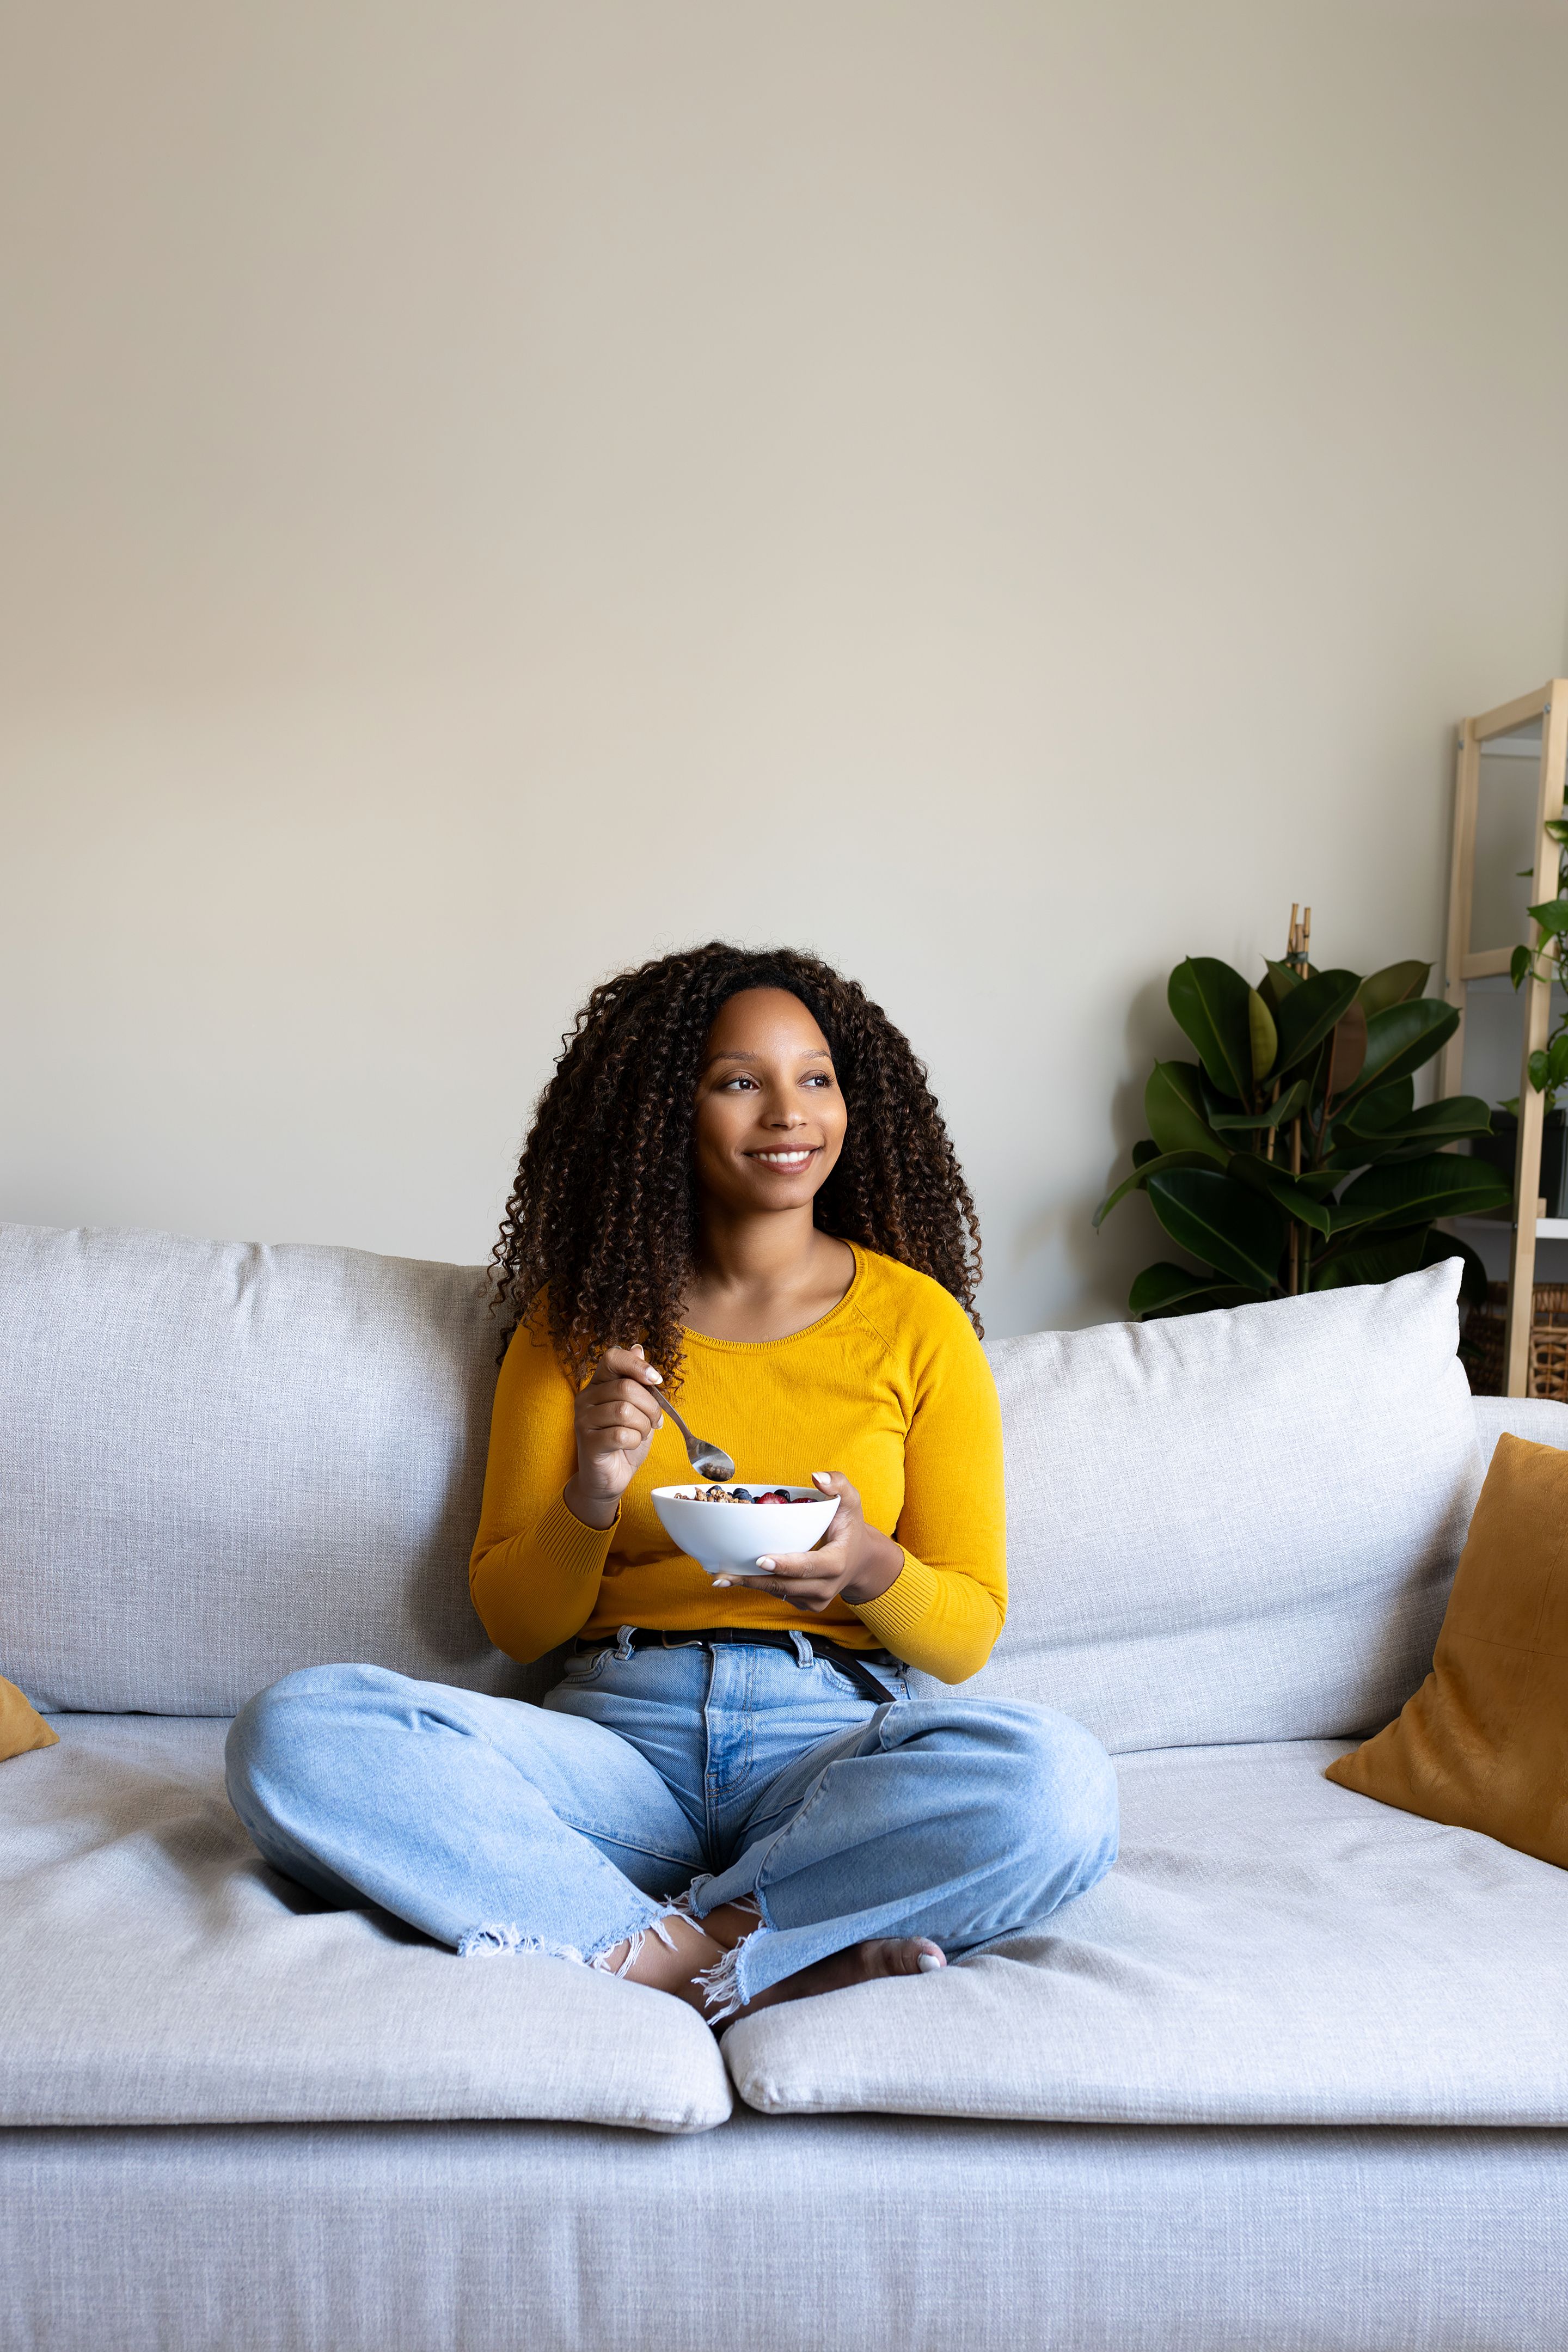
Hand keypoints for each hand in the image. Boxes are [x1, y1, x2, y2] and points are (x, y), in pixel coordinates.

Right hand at [564, 1346, 663, 1529]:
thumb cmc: (624, 1441)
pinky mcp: (587, 1443)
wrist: (610, 1477)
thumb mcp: (637, 1407)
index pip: (613, 1357)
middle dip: (651, 1406)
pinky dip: (635, 1440)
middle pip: (626, 1387)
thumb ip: (636, 1380)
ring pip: (625, 1411)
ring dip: (644, 1425)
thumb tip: (638, 1346)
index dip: (637, 1365)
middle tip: (655, 1421)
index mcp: (598, 1384)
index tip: (655, 1381)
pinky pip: (621, 1434)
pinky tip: (631, 1444)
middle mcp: (586, 1398)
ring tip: (641, 1433)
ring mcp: (583, 1420)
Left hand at [720, 1471, 903, 1612]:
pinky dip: (760, 1586)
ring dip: (751, 1585)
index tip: (760, 1560)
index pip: (810, 1567)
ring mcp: (816, 1600)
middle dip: (754, 1580)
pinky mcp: (807, 1604)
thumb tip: (817, 1476)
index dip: (785, 1565)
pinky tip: (739, 1577)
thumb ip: (838, 1484)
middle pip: (786, 1585)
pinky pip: (780, 1595)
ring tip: (723, 1577)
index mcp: (837, 1562)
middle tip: (724, 1574)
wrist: (860, 1560)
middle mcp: (827, 1586)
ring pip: (779, 1593)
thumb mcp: (851, 1501)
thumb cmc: (850, 1526)